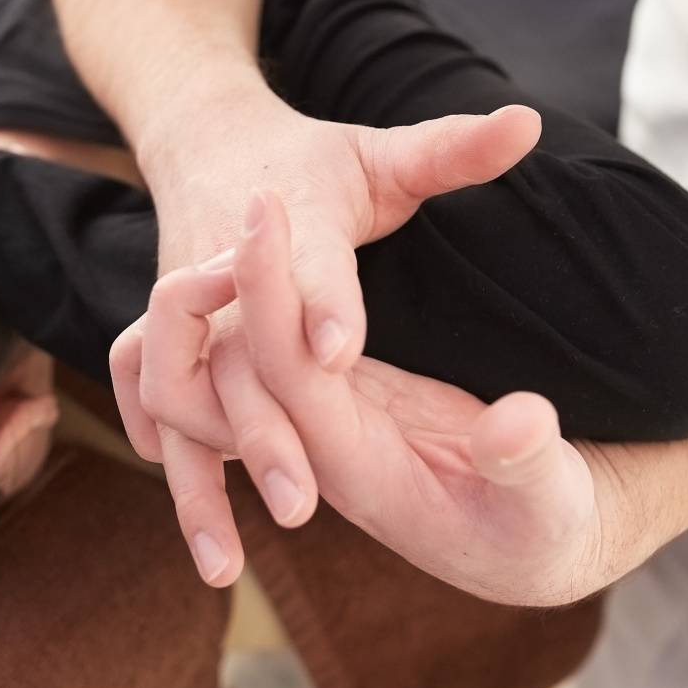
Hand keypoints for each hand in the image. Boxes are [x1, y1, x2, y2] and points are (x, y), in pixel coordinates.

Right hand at [116, 93, 543, 585]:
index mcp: (295, 224)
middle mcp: (228, 277)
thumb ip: (452, 150)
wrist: (211, 146)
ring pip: (178, 400)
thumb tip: (528, 122)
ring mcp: (192, 318)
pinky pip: (160, 414)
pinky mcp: (172, 349)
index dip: (322, 301)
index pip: (309, 264)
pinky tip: (207, 536)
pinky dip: (175, 467)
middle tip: (303, 500)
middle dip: (261, 431)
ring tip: (227, 565)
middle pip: (236, 358)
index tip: (339, 351)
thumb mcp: (382, 152)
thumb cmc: (313, 162)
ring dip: (198, 479)